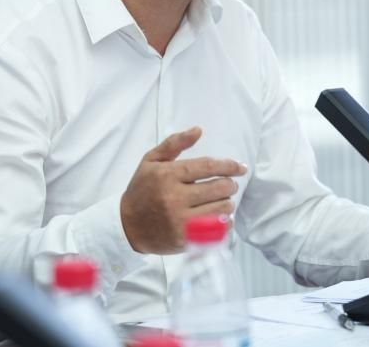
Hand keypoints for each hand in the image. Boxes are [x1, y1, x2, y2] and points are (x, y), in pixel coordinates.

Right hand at [120, 127, 246, 254]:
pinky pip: (216, 229)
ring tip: (223, 200)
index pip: (208, 167)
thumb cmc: (141, 189)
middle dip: (230, 184)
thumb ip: (175, 143)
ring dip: (228, 202)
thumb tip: (199, 130)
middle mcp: (175, 197)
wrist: (127, 225)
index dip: (229, 166)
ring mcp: (180, 220)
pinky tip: (220, 216)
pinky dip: (224, 222)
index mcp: (168, 175)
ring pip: (221, 208)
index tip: (241, 167)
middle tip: (229, 185)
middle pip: (219, 188)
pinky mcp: (185, 239)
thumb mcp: (151, 160)